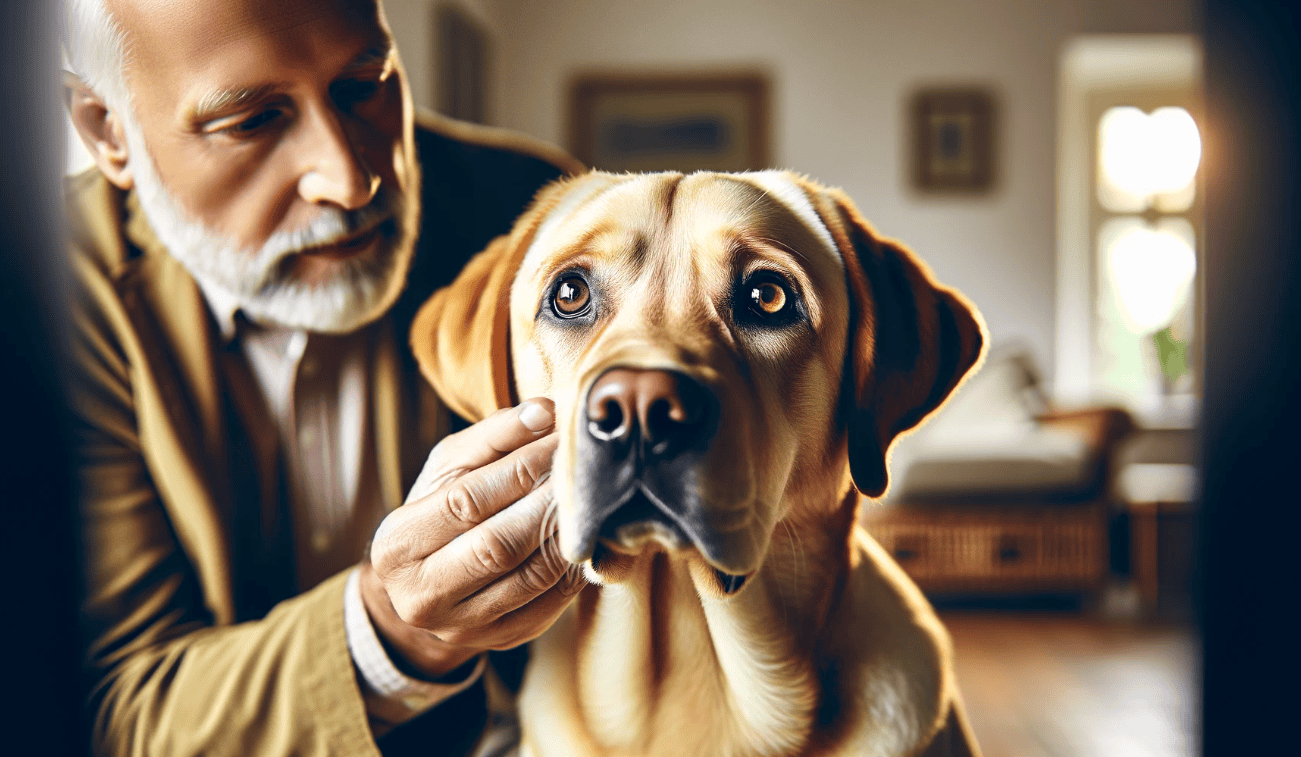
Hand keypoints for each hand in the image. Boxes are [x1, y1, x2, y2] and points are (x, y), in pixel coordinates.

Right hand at [361, 398, 584, 678]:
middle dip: (547, 501)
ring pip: (531, 578)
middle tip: (583, 468)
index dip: (519, 467)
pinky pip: (552, 603)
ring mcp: (464, 628)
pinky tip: (589, 534)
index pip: (466, 501)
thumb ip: (494, 435)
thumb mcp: (449, 468)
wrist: (427, 586)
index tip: (559, 439)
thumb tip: (544, 411)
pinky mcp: (504, 641)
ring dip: (568, 532)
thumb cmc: (440, 512)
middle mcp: (421, 596)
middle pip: (498, 545)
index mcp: (397, 545)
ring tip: (592, 497)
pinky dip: (575, 564)